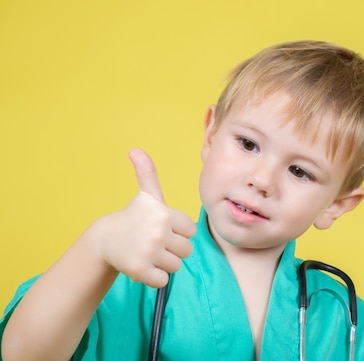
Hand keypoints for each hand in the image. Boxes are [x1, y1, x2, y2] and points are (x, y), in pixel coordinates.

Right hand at [94, 148, 196, 287]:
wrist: (106, 240)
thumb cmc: (133, 217)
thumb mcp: (146, 195)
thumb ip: (148, 173)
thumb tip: (135, 149)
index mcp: (166, 214)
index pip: (191, 232)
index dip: (178, 232)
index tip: (162, 228)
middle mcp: (159, 232)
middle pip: (186, 251)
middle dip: (172, 249)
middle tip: (154, 243)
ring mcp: (149, 252)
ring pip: (176, 266)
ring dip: (163, 263)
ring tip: (148, 253)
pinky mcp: (141, 271)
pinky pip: (163, 280)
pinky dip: (154, 277)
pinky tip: (143, 265)